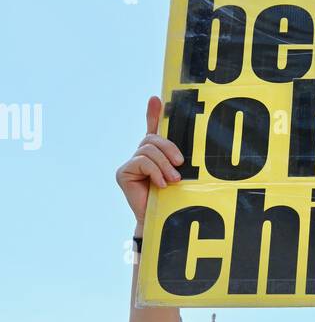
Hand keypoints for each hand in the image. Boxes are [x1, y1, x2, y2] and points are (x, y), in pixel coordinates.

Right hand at [115, 96, 184, 227]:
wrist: (161, 223)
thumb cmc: (173, 199)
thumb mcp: (179, 173)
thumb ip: (177, 157)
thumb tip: (184, 146)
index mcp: (155, 154)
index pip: (153, 129)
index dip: (153, 113)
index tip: (156, 98)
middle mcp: (140, 155)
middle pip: (153, 139)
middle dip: (168, 149)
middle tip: (180, 164)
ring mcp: (130, 164)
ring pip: (148, 150)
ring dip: (164, 165)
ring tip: (173, 180)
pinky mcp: (123, 173)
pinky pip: (142, 161)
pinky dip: (154, 172)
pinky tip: (161, 185)